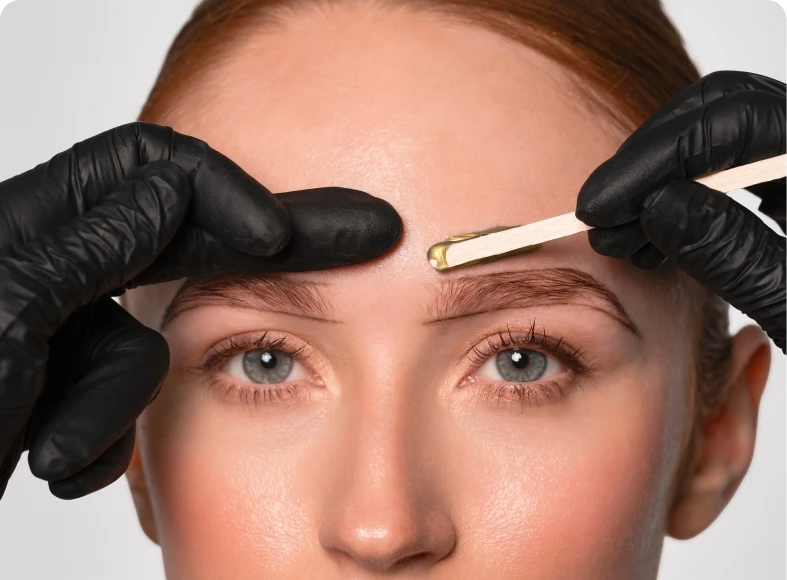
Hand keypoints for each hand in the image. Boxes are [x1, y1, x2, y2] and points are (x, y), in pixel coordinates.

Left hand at [0, 122, 401, 498]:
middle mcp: (42, 269)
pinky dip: (99, 436)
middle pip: (176, 238)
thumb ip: (94, 245)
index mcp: (27, 231)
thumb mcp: (5, 312)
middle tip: (364, 235)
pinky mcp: (53, 388)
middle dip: (265, 250)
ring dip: (114, 405)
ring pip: (142, 344)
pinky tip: (51, 461)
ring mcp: (51, 331)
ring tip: (53, 448)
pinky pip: (115, 398)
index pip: (154, 168)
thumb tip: (174, 193)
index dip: (228, 189)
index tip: (276, 239)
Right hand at [576, 70, 786, 351]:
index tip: (599, 208)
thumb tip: (654, 206)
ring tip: (627, 240)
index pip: (731, 121)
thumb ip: (734, 252)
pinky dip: (689, 194)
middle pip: (722, 112)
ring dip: (662, 181)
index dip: (649, 161)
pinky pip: (737, 165)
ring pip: (723, 136)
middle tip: (604, 220)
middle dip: (648, 163)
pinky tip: (660, 236)